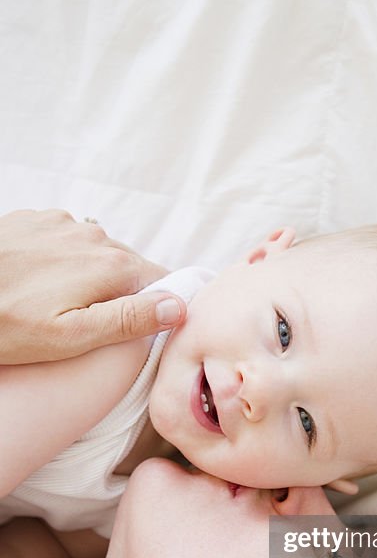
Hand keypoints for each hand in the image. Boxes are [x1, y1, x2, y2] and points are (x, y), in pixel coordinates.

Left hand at [0, 208, 186, 362]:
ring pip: (99, 254)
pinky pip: (68, 242)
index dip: (160, 308)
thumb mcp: (71, 338)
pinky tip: (43, 284)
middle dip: (125, 294)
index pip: (165, 283)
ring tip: (64, 307)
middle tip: (94, 327)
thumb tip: (178, 304)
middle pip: (132, 269)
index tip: (140, 331)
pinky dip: (65, 261)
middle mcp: (95, 236)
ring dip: (93, 278)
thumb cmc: (6, 325)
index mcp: (113, 266)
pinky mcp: (36, 220)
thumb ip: (128, 320)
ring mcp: (64, 223)